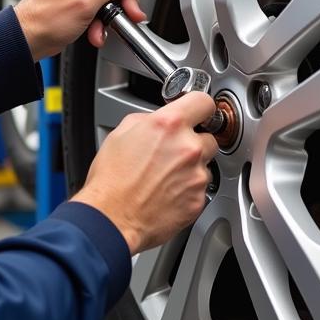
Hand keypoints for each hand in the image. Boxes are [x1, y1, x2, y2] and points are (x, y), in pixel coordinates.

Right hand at [70, 92, 219, 253]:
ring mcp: (196, 176)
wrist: (111, 218)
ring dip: (190, 168)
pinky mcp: (198, 200)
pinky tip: (166, 192)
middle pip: (208, 137)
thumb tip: (157, 119)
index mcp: (169, 125)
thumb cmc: (111, 180)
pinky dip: (187, 190)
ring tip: (163, 177)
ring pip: (205, 165)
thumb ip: (148, 119)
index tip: (198, 112)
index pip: (204, 102)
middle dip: (193, 143)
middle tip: (172, 153)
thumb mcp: (121, 133)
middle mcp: (188, 148)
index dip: (199, 106)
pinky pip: (200, 189)